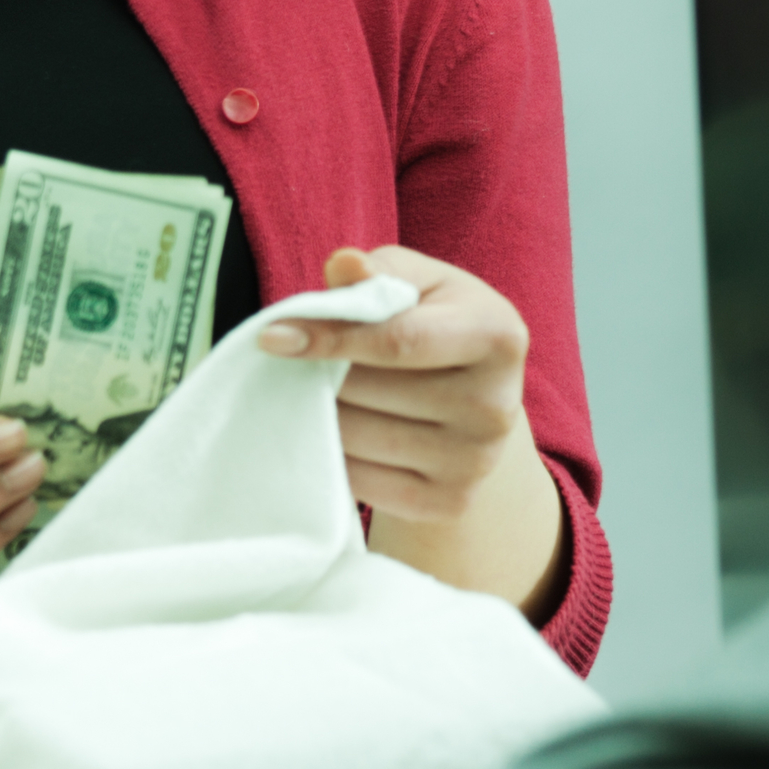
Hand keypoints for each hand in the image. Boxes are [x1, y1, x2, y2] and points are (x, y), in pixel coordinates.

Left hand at [259, 242, 530, 524]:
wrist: (476, 402)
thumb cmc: (436, 324)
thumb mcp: (420, 283)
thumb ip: (379, 270)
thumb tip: (345, 266)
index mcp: (497, 335)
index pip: (399, 340)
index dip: (330, 338)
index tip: (271, 338)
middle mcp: (496, 405)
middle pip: (372, 391)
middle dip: (319, 375)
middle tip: (289, 366)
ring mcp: (476, 461)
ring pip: (361, 438)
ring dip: (318, 415)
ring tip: (308, 395)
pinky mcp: (450, 502)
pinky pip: (364, 482)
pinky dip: (332, 455)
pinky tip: (327, 433)